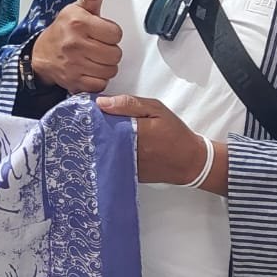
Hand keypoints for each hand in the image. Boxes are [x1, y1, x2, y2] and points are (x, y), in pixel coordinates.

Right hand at [30, 0, 122, 93]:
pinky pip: (100, 84)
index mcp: (78, 22)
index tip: (100, 33)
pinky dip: (98, 80)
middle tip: (97, 47)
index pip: (116, 34)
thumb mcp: (76, 8)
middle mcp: (75, 43)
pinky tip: (89, 71)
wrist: (40, 54)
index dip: (110, 34)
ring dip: (105, 66)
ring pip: (110, 70)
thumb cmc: (63, 30)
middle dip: (109, 51)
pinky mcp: (74, 81)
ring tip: (94, 59)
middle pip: (115, 54)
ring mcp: (74, 64)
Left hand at [96, 93, 217, 189]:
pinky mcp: (128, 174)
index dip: (92, 117)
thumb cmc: (174, 133)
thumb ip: (129, 104)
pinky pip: (112, 162)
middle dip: (93, 130)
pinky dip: (108, 154)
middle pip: (100, 138)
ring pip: (103, 151)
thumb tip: (102, 102)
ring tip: (97, 134)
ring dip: (99, 142)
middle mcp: (129, 150)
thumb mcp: (156, 110)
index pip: (102, 122)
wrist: (189, 162)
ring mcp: (128, 164)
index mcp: (135, 131)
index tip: (87, 112)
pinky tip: (109, 147)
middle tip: (89, 123)